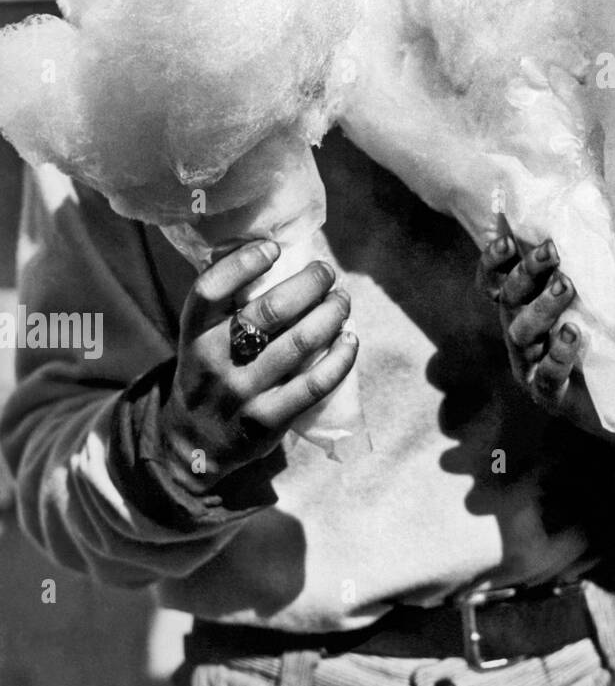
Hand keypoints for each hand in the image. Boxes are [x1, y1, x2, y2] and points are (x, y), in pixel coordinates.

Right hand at [160, 240, 356, 489]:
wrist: (194, 444)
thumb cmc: (211, 371)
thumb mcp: (201, 336)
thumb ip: (226, 298)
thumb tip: (262, 241)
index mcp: (194, 332)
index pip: (211, 289)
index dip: (244, 262)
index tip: (275, 249)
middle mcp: (213, 361)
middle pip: (269, 310)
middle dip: (310, 283)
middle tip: (327, 272)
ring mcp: (241, 393)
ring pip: (299, 343)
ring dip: (331, 314)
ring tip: (342, 300)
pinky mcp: (267, 421)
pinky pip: (314, 384)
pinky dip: (340, 357)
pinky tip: (350, 339)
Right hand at [476, 219, 611, 439]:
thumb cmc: (605, 341)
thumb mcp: (600, 299)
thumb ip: (596, 271)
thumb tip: (602, 238)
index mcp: (524, 309)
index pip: (496, 282)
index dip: (493, 262)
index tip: (507, 240)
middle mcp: (519, 334)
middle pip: (508, 299)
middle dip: (526, 272)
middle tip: (551, 252)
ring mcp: (528, 365)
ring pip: (520, 333)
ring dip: (541, 306)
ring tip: (566, 286)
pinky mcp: (547, 394)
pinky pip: (546, 374)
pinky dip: (558, 352)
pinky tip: (573, 334)